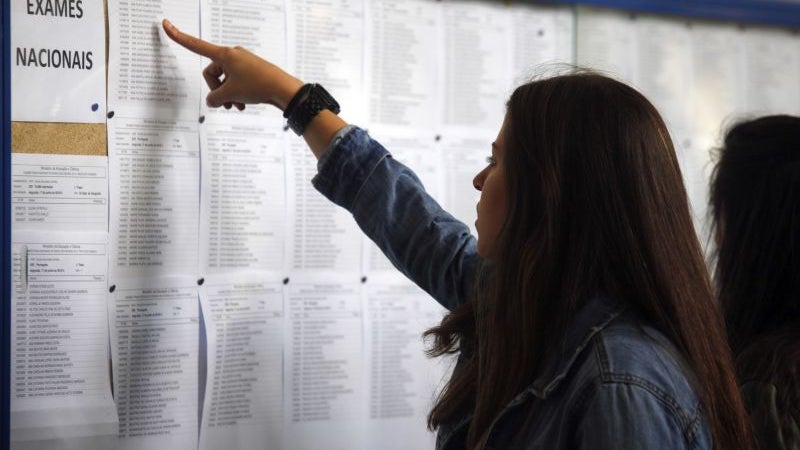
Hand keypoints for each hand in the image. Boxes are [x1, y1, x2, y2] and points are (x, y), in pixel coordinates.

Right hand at [162, 19, 303, 110]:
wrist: (283, 89)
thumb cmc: (258, 86)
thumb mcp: (230, 94)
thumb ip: (214, 98)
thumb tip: (213, 101)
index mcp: (224, 54)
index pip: (196, 45)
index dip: (179, 37)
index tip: (165, 24)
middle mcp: (232, 55)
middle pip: (212, 74)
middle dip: (217, 91)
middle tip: (226, 104)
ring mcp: (242, 63)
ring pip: (225, 81)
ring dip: (228, 96)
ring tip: (237, 106)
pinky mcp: (250, 71)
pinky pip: (236, 83)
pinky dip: (236, 95)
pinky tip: (244, 105)